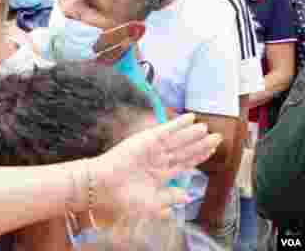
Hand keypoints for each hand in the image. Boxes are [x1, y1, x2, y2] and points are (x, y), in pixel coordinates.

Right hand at [92, 114, 219, 218]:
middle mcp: (158, 160)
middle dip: (202, 144)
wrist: (104, 187)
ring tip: (208, 128)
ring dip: (193, 133)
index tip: (211, 151)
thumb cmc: (124, 198)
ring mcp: (153, 149)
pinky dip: (178, 124)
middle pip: (185, 150)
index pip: (184, 163)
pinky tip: (190, 118)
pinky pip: (166, 130)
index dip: (198, 157)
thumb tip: (188, 195)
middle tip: (218, 137)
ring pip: (179, 140)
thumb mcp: (152, 204)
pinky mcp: (146, 140)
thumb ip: (171, 198)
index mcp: (160, 175)